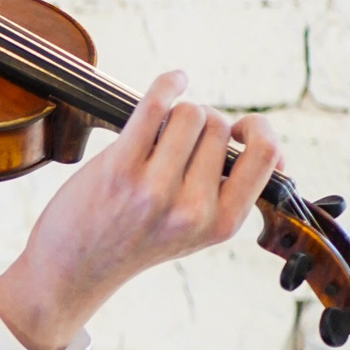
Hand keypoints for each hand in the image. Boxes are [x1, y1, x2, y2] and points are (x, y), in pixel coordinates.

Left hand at [0, 70, 283, 349]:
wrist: (75, 268)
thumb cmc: (136, 239)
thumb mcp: (195, 231)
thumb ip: (229, 193)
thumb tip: (274, 152)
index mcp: (222, 224)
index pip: (265, 155)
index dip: (258, 130)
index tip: (239, 129)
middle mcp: (193, 209)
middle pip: (218, 125)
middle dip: (201, 123)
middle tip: (175, 141)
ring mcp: (157, 189)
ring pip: (189, 113)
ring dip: (175, 112)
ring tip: (158, 134)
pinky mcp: (121, 169)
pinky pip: (156, 106)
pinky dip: (168, 84)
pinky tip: (173, 81)